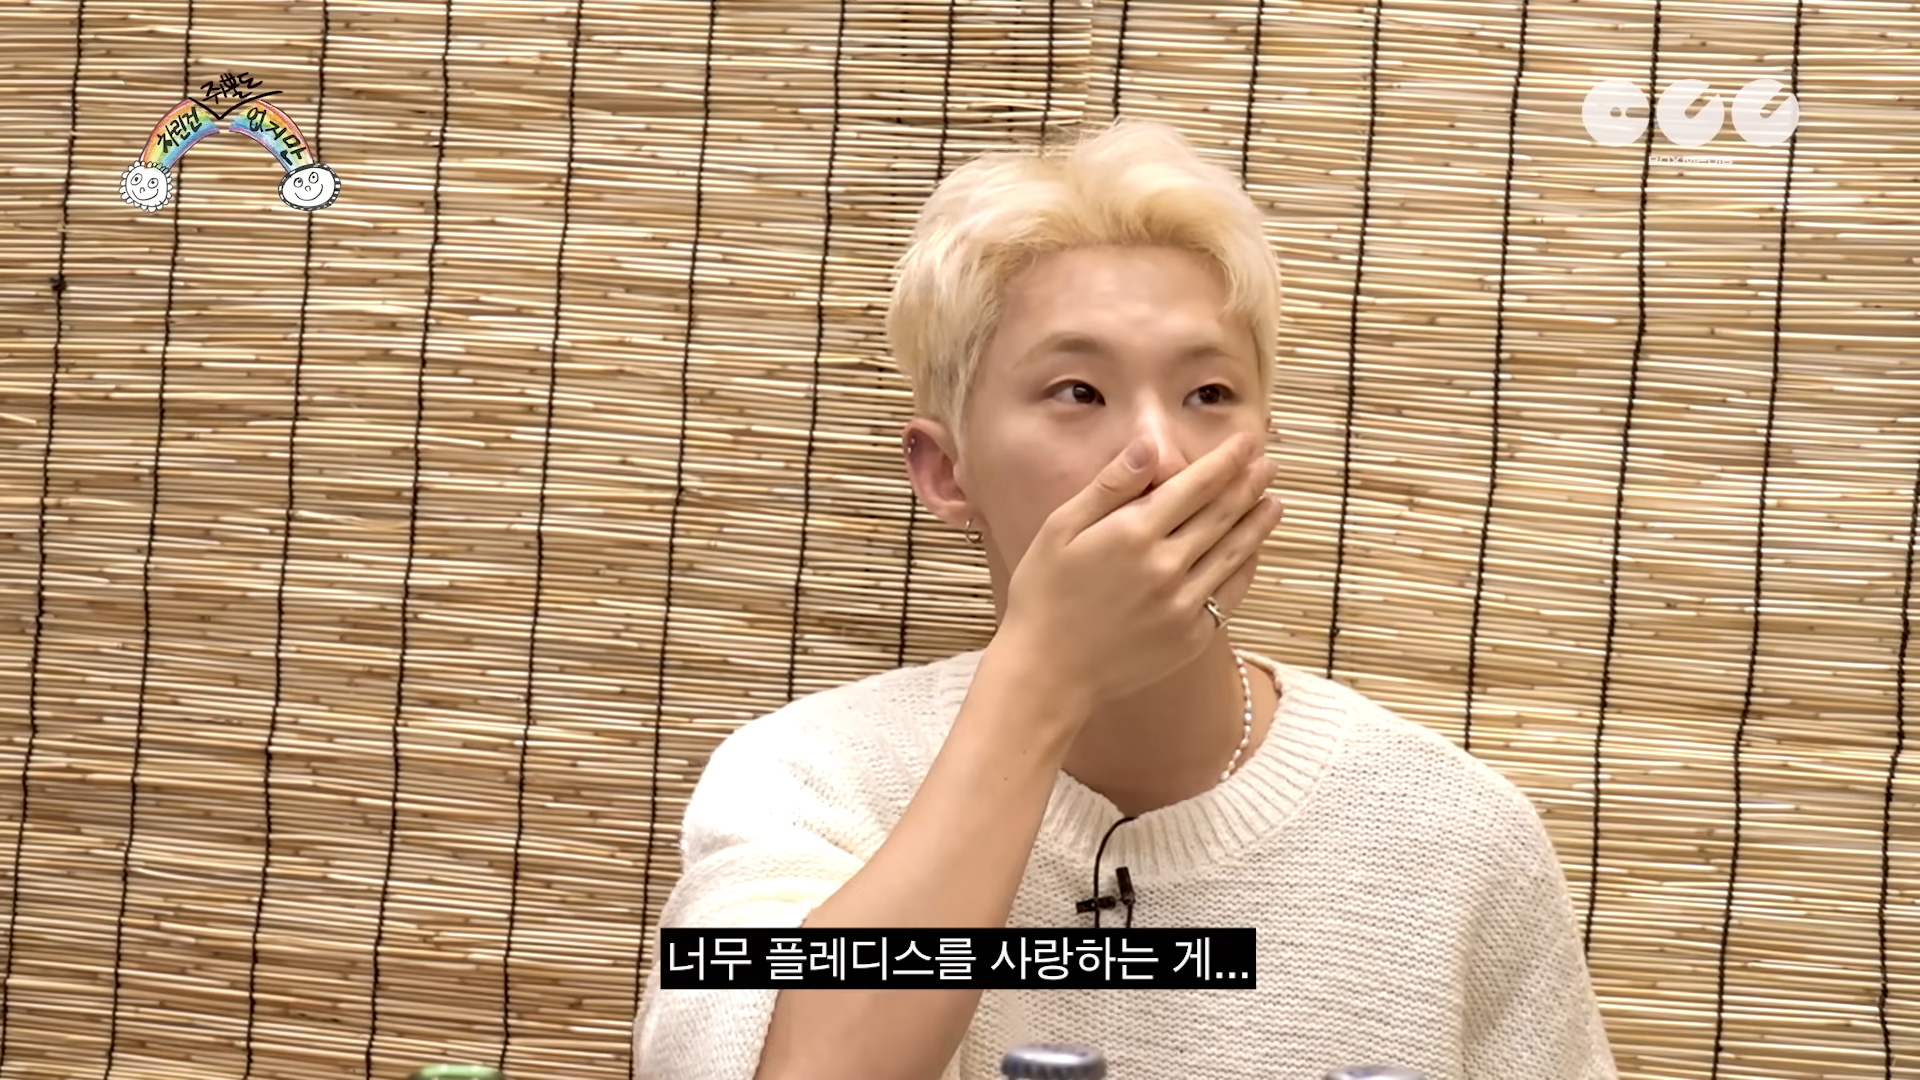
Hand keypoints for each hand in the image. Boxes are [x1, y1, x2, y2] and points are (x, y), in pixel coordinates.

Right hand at [994, 432, 1282, 712]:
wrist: (1047, 671)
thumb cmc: (1044, 594)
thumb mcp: (1060, 528)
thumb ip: (1109, 486)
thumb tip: (1149, 446)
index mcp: (1134, 533)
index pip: (1196, 486)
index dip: (1226, 461)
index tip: (1247, 442)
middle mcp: (1166, 566)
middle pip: (1222, 515)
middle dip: (1249, 485)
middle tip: (1270, 465)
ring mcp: (1183, 604)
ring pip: (1234, 554)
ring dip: (1257, 525)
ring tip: (1274, 504)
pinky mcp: (1190, 636)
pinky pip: (1228, 594)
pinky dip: (1246, 568)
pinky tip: (1251, 552)